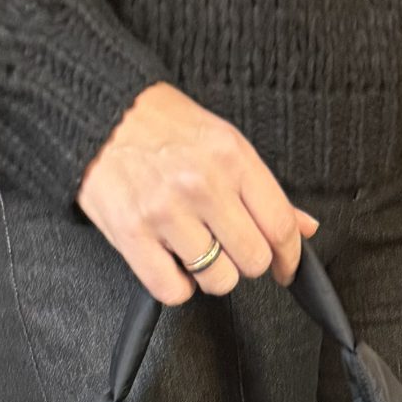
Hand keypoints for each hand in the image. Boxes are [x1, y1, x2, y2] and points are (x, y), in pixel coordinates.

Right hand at [77, 83, 318, 303]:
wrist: (97, 110)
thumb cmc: (160, 126)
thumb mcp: (221, 141)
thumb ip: (264, 190)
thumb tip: (305, 228)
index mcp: (230, 156)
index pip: (280, 226)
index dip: (289, 258)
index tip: (285, 269)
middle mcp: (201, 183)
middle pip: (253, 261)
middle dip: (243, 260)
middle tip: (225, 244)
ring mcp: (166, 211)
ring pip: (218, 281)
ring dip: (209, 274)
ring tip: (192, 245)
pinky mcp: (132, 235)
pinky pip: (175, 291)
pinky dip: (176, 285)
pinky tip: (170, 260)